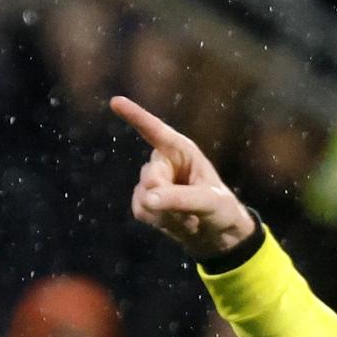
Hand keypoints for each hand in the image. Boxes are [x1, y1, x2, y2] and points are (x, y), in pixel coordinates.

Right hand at [113, 95, 256, 260]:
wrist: (217, 235)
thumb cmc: (221, 209)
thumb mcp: (208, 202)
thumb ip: (179, 198)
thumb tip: (147, 199)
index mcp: (181, 150)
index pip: (155, 131)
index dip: (135, 116)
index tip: (115, 101)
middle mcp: (163, 161)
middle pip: (150, 178)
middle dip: (167, 198)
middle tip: (189, 210)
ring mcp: (152, 181)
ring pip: (143, 197)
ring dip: (165, 213)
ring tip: (187, 216)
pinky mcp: (145, 201)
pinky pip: (140, 210)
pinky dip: (157, 221)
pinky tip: (175, 221)